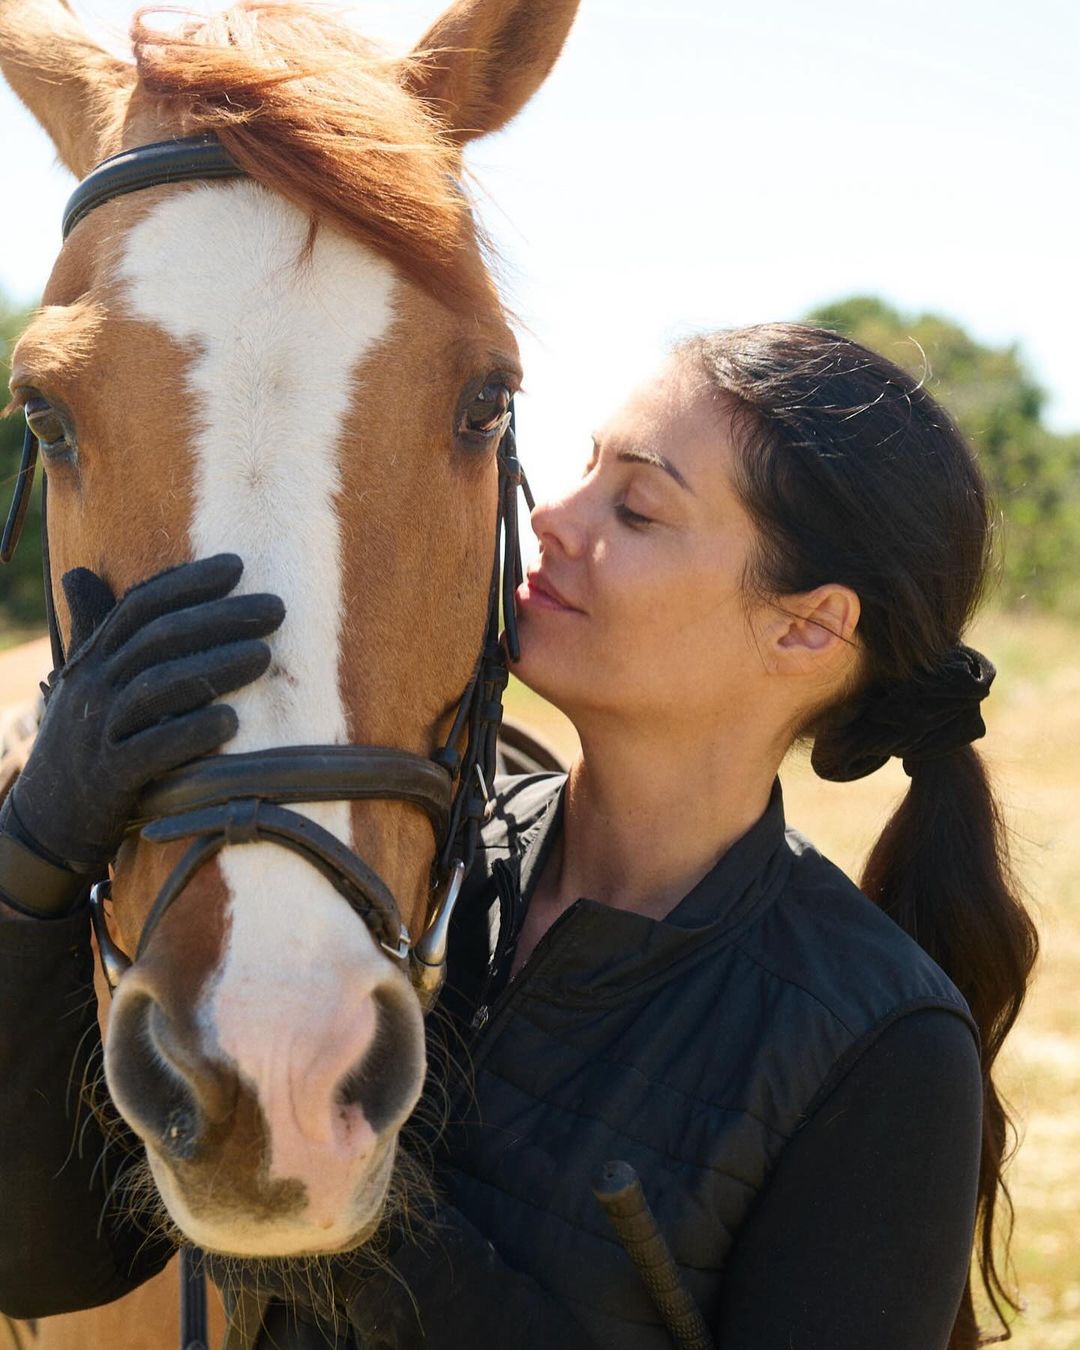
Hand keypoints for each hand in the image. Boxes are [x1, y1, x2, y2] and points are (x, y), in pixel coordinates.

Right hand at [5, 554, 283, 873]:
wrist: (49, 819)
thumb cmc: (85, 739)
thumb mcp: (84, 681)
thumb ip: (94, 629)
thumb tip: (79, 572)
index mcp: (93, 659)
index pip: (139, 607)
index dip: (187, 582)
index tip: (237, 566)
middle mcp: (93, 688)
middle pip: (157, 640)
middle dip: (220, 618)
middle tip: (276, 608)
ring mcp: (98, 733)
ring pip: (157, 689)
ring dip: (214, 669)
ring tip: (265, 656)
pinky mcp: (111, 778)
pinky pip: (152, 751)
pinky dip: (191, 734)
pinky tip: (231, 722)